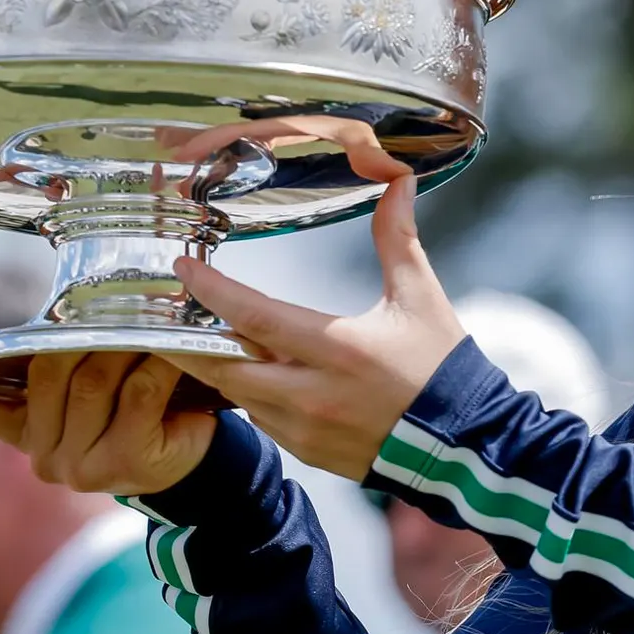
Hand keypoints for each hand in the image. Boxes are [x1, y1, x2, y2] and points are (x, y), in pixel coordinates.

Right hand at [0, 327, 216, 494]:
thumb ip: (62, 364)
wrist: (191, 456)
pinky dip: (156, 365)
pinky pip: (138, 393)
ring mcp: (81, 465)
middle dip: (81, 335)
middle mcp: (44, 455)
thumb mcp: (89, 389)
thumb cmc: (137, 410)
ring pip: (92, 381)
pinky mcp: (125, 461)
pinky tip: (170, 352)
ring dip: (124, 346)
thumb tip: (66, 305)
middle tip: (113, 306)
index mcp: (26, 432)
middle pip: (47, 375)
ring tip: (147, 324)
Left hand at [161, 173, 464, 480]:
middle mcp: (313, 393)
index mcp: (339, 348)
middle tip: (169, 311)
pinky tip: (250, 373)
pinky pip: (259, 419)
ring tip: (205, 337)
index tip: (183, 268)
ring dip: (220, 366)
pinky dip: (248, 394)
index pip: (255, 316)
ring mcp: (306, 429)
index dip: (212, 291)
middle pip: (225, 365)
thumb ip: (397, 239)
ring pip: (236, 394)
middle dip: (190, 339)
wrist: (464, 442)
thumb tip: (397, 182)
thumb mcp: (420, 297)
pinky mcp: (308, 451)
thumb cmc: (441, 366)